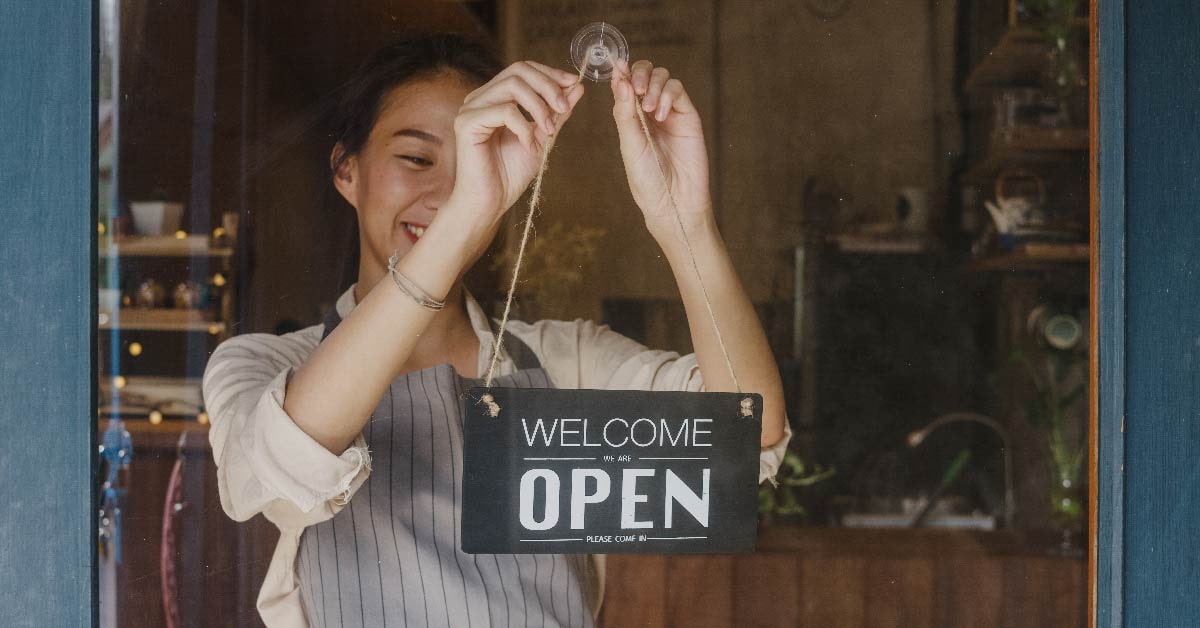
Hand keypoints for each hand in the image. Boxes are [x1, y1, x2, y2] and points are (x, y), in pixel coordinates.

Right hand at [445, 61, 584, 227]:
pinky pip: (504, 110)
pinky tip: (529, 145)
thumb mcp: (543, 137)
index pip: (522, 69)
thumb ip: (557, 112)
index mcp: (495, 97)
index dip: (549, 73)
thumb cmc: (511, 173)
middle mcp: (480, 98)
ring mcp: (471, 108)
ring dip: (539, 107)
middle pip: (518, 70)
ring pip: (512, 86)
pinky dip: (523, 126)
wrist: (491, 202)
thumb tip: (577, 85)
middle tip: (564, 109)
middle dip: (548, 86)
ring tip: (549, 131)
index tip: (573, 83)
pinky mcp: (466, 123)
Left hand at [610, 59, 713, 239]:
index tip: (617, 66)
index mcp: (630, 117)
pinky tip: (660, 114)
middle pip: (645, 73)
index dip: (622, 72)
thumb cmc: (646, 178)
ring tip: (648, 108)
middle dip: (639, 74)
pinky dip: (667, 95)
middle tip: (636, 88)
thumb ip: (624, 111)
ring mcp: (670, 112)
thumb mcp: (629, 143)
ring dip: (653, 85)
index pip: (625, 83)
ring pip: (663, 77)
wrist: (673, 200)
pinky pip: (678, 90)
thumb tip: (618, 78)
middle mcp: (649, 111)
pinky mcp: (688, 115)